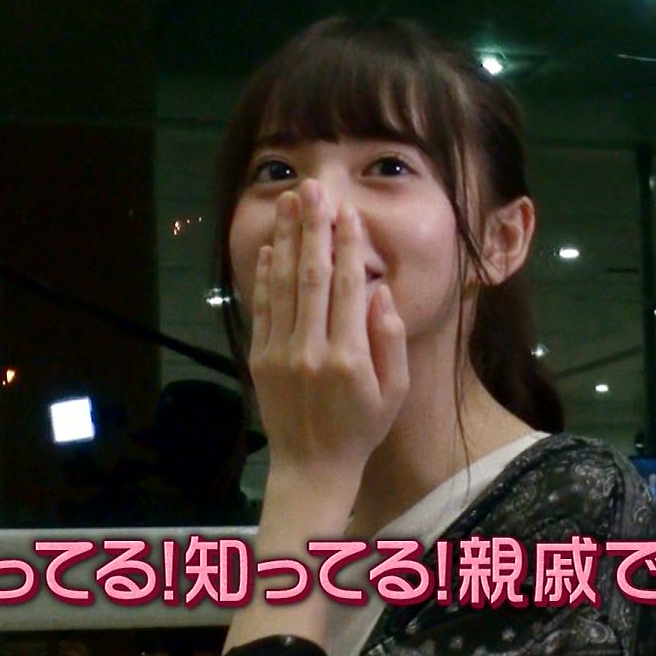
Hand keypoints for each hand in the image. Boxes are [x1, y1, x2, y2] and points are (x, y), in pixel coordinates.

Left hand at [249, 180, 410, 479]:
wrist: (312, 466)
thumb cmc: (362, 427)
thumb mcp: (395, 390)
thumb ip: (391, 340)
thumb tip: (380, 291)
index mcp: (350, 357)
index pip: (347, 287)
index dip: (347, 245)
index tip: (347, 211)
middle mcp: (311, 350)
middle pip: (311, 276)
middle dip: (312, 228)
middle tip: (313, 189)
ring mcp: (281, 353)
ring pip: (283, 285)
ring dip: (286, 240)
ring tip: (289, 203)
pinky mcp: (260, 358)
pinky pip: (262, 309)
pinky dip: (265, 275)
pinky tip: (270, 247)